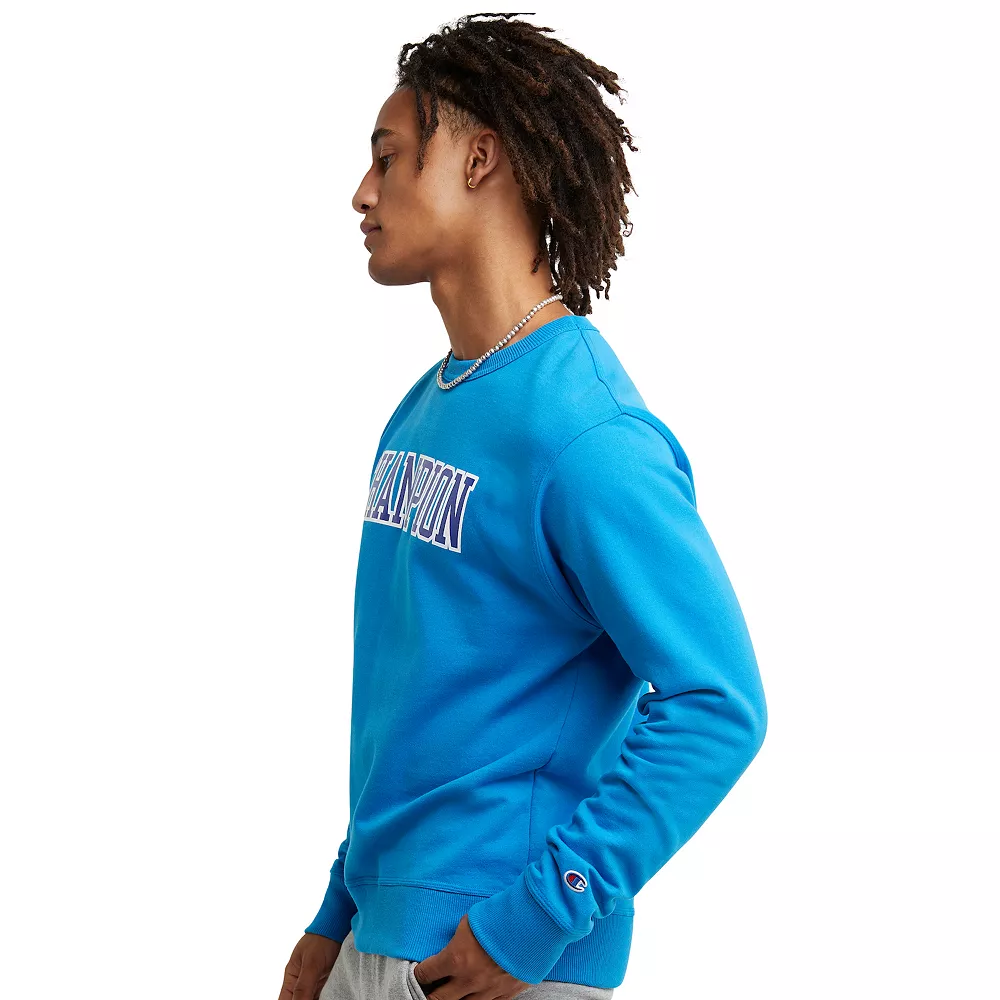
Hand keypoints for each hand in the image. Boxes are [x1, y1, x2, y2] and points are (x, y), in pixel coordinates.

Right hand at [278, 932, 341, 999]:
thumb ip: (303, 987)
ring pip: (309, 999)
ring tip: (320, 997)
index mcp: (291, 978)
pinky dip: (322, 999)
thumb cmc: (320, 941)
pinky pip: (319, 997)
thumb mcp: (311, 964)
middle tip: (315, 999)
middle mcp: (299, 983)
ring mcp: (311, 983)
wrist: (336, 929)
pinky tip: (327, 998)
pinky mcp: (322, 983)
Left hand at [413, 913, 530, 998]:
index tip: (417, 973)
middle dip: (429, 996)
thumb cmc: (501, 917)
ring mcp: (487, 990)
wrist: (534, 926)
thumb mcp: (470, 921)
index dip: (418, 974)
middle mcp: (468, 980)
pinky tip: (473, 998)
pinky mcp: (505, 994)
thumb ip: (458, 937)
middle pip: (438, 999)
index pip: (426, 973)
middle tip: (425, 992)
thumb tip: (455, 945)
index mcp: (455, 958)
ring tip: (449, 996)